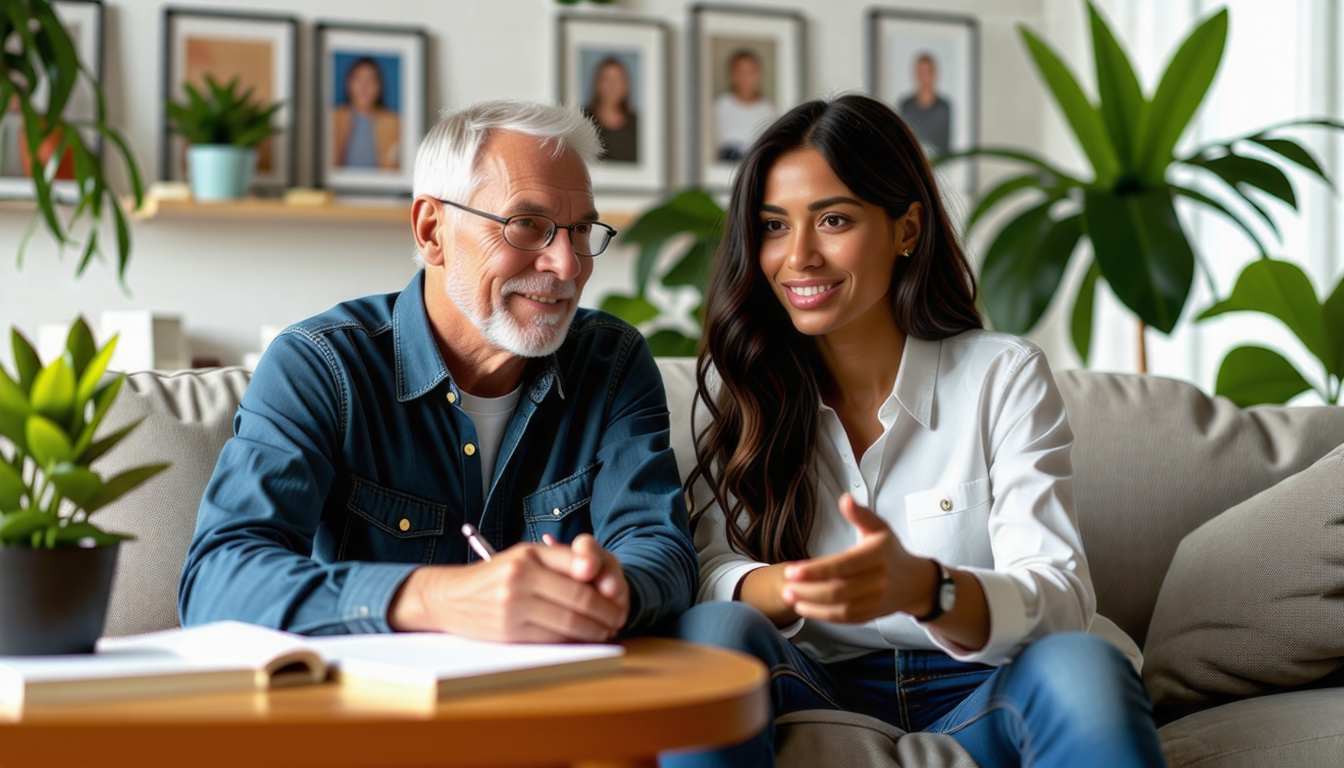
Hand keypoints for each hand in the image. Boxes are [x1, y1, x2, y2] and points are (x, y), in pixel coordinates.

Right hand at [388, 542, 625, 642]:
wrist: (449, 597)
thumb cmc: (495, 575)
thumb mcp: (524, 556)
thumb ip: (560, 560)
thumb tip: (595, 571)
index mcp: (528, 556)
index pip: (579, 570)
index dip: (604, 586)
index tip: (618, 593)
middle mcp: (520, 579)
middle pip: (579, 600)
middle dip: (605, 612)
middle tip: (618, 618)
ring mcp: (513, 607)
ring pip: (568, 624)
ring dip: (594, 631)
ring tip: (604, 630)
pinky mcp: (509, 632)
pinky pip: (551, 639)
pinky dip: (572, 641)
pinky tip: (581, 639)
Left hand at [780, 493, 935, 623]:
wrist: (916, 583)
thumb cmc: (892, 552)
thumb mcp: (880, 529)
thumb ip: (861, 515)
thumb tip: (845, 499)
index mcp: (877, 555)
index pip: (842, 565)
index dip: (816, 570)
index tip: (793, 570)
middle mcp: (878, 580)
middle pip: (838, 590)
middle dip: (808, 589)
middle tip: (786, 584)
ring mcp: (875, 600)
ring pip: (840, 607)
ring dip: (811, 604)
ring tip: (789, 596)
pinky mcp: (871, 615)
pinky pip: (844, 619)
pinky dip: (823, 616)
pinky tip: (805, 607)